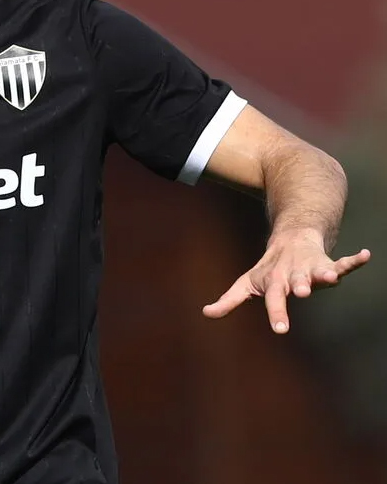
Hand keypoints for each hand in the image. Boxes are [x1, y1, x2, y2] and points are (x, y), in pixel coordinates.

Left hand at [202, 232, 370, 333]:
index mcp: (274, 282)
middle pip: (297, 282)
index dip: (277, 313)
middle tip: (302, 293)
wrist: (288, 240)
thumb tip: (205, 314)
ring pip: (319, 271)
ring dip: (324, 274)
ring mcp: (311, 267)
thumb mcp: (246, 283)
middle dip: (300, 286)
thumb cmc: (267, 269)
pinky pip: (343, 262)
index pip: (273, 300)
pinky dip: (354, 260)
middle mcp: (293, 275)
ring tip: (331, 277)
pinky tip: (365, 256)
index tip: (281, 330)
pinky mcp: (327, 262)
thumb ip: (229, 300)